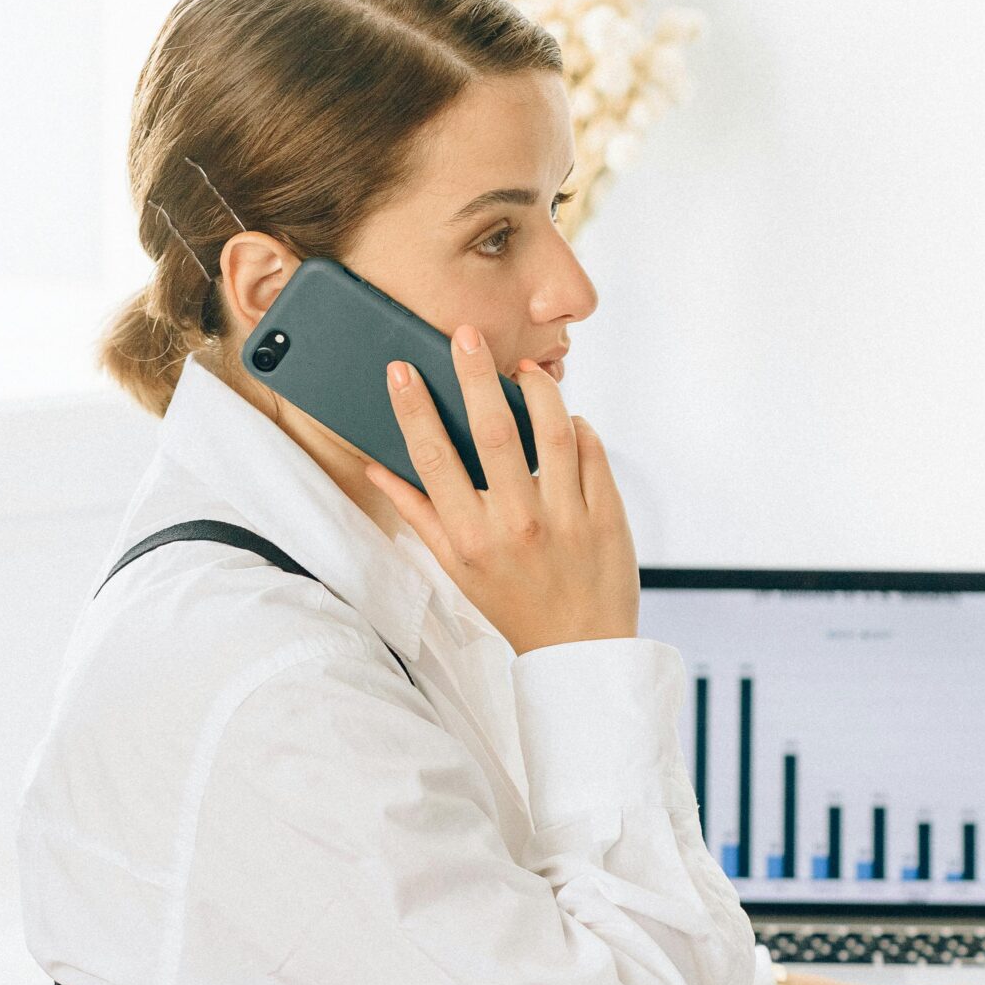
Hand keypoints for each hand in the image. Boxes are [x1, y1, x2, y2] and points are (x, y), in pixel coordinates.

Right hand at [360, 328, 640, 655]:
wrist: (579, 648)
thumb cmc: (511, 602)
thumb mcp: (455, 567)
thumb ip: (419, 515)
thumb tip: (377, 468)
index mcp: (470, 536)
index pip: (432, 459)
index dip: (413, 409)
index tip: (400, 370)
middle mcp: (515, 524)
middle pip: (493, 432)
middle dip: (475, 376)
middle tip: (466, 335)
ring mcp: (565, 519)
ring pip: (554, 430)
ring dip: (538, 389)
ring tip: (526, 369)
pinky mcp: (607, 516)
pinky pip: (592, 450)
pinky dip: (578, 424)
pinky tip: (565, 417)